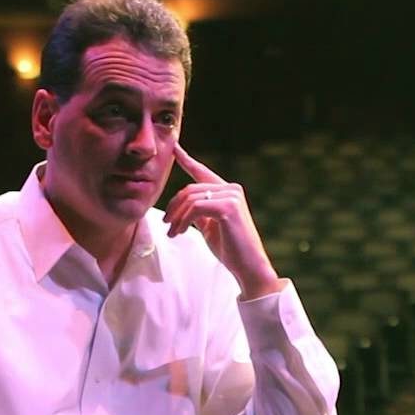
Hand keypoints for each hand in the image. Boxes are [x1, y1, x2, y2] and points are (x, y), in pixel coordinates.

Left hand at [164, 143, 284, 298]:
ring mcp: (232, 196)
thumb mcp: (209, 226)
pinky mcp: (229, 207)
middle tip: (166, 226)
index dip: (186, 159)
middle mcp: (232, 189)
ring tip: (173, 233)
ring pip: (191, 198)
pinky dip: (184, 220)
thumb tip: (183, 204)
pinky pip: (196, 208)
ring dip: (177, 217)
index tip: (174, 147)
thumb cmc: (230, 249)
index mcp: (228, 191)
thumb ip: (199, 211)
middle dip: (173, 207)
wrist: (248, 266)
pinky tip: (181, 232)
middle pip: (190, 189)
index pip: (202, 172)